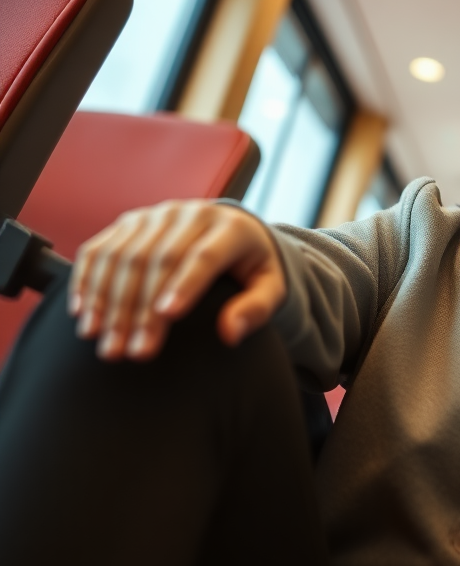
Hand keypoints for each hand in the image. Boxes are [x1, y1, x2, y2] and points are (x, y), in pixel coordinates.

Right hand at [68, 200, 285, 361]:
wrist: (232, 231)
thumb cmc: (252, 265)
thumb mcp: (270, 286)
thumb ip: (257, 309)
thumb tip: (231, 332)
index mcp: (229, 227)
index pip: (203, 256)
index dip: (183, 285)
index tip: (166, 316)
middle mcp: (189, 214)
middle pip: (157, 260)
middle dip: (139, 309)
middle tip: (129, 351)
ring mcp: (155, 215)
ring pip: (124, 256)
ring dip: (107, 301)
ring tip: (103, 341)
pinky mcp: (129, 222)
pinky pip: (101, 249)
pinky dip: (87, 281)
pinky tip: (83, 314)